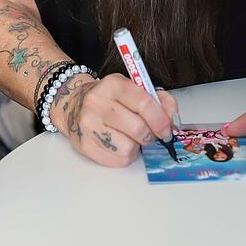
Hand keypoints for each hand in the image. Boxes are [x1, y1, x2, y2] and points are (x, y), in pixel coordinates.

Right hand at [49, 73, 178, 167]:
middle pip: (138, 129)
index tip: (168, 128)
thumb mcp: (132, 88)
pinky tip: (119, 143)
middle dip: (150, 135)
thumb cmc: (109, 98)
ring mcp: (88, 125)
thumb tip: (172, 118)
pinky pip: (118, 160)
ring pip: (129, 148)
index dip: (161, 119)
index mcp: (112, 85)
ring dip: (136, 146)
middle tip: (149, 133)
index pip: (144, 103)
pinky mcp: (85, 145)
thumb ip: (157, 99)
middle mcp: (96, 103)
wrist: (73, 104)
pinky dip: (125, 155)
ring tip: (129, 136)